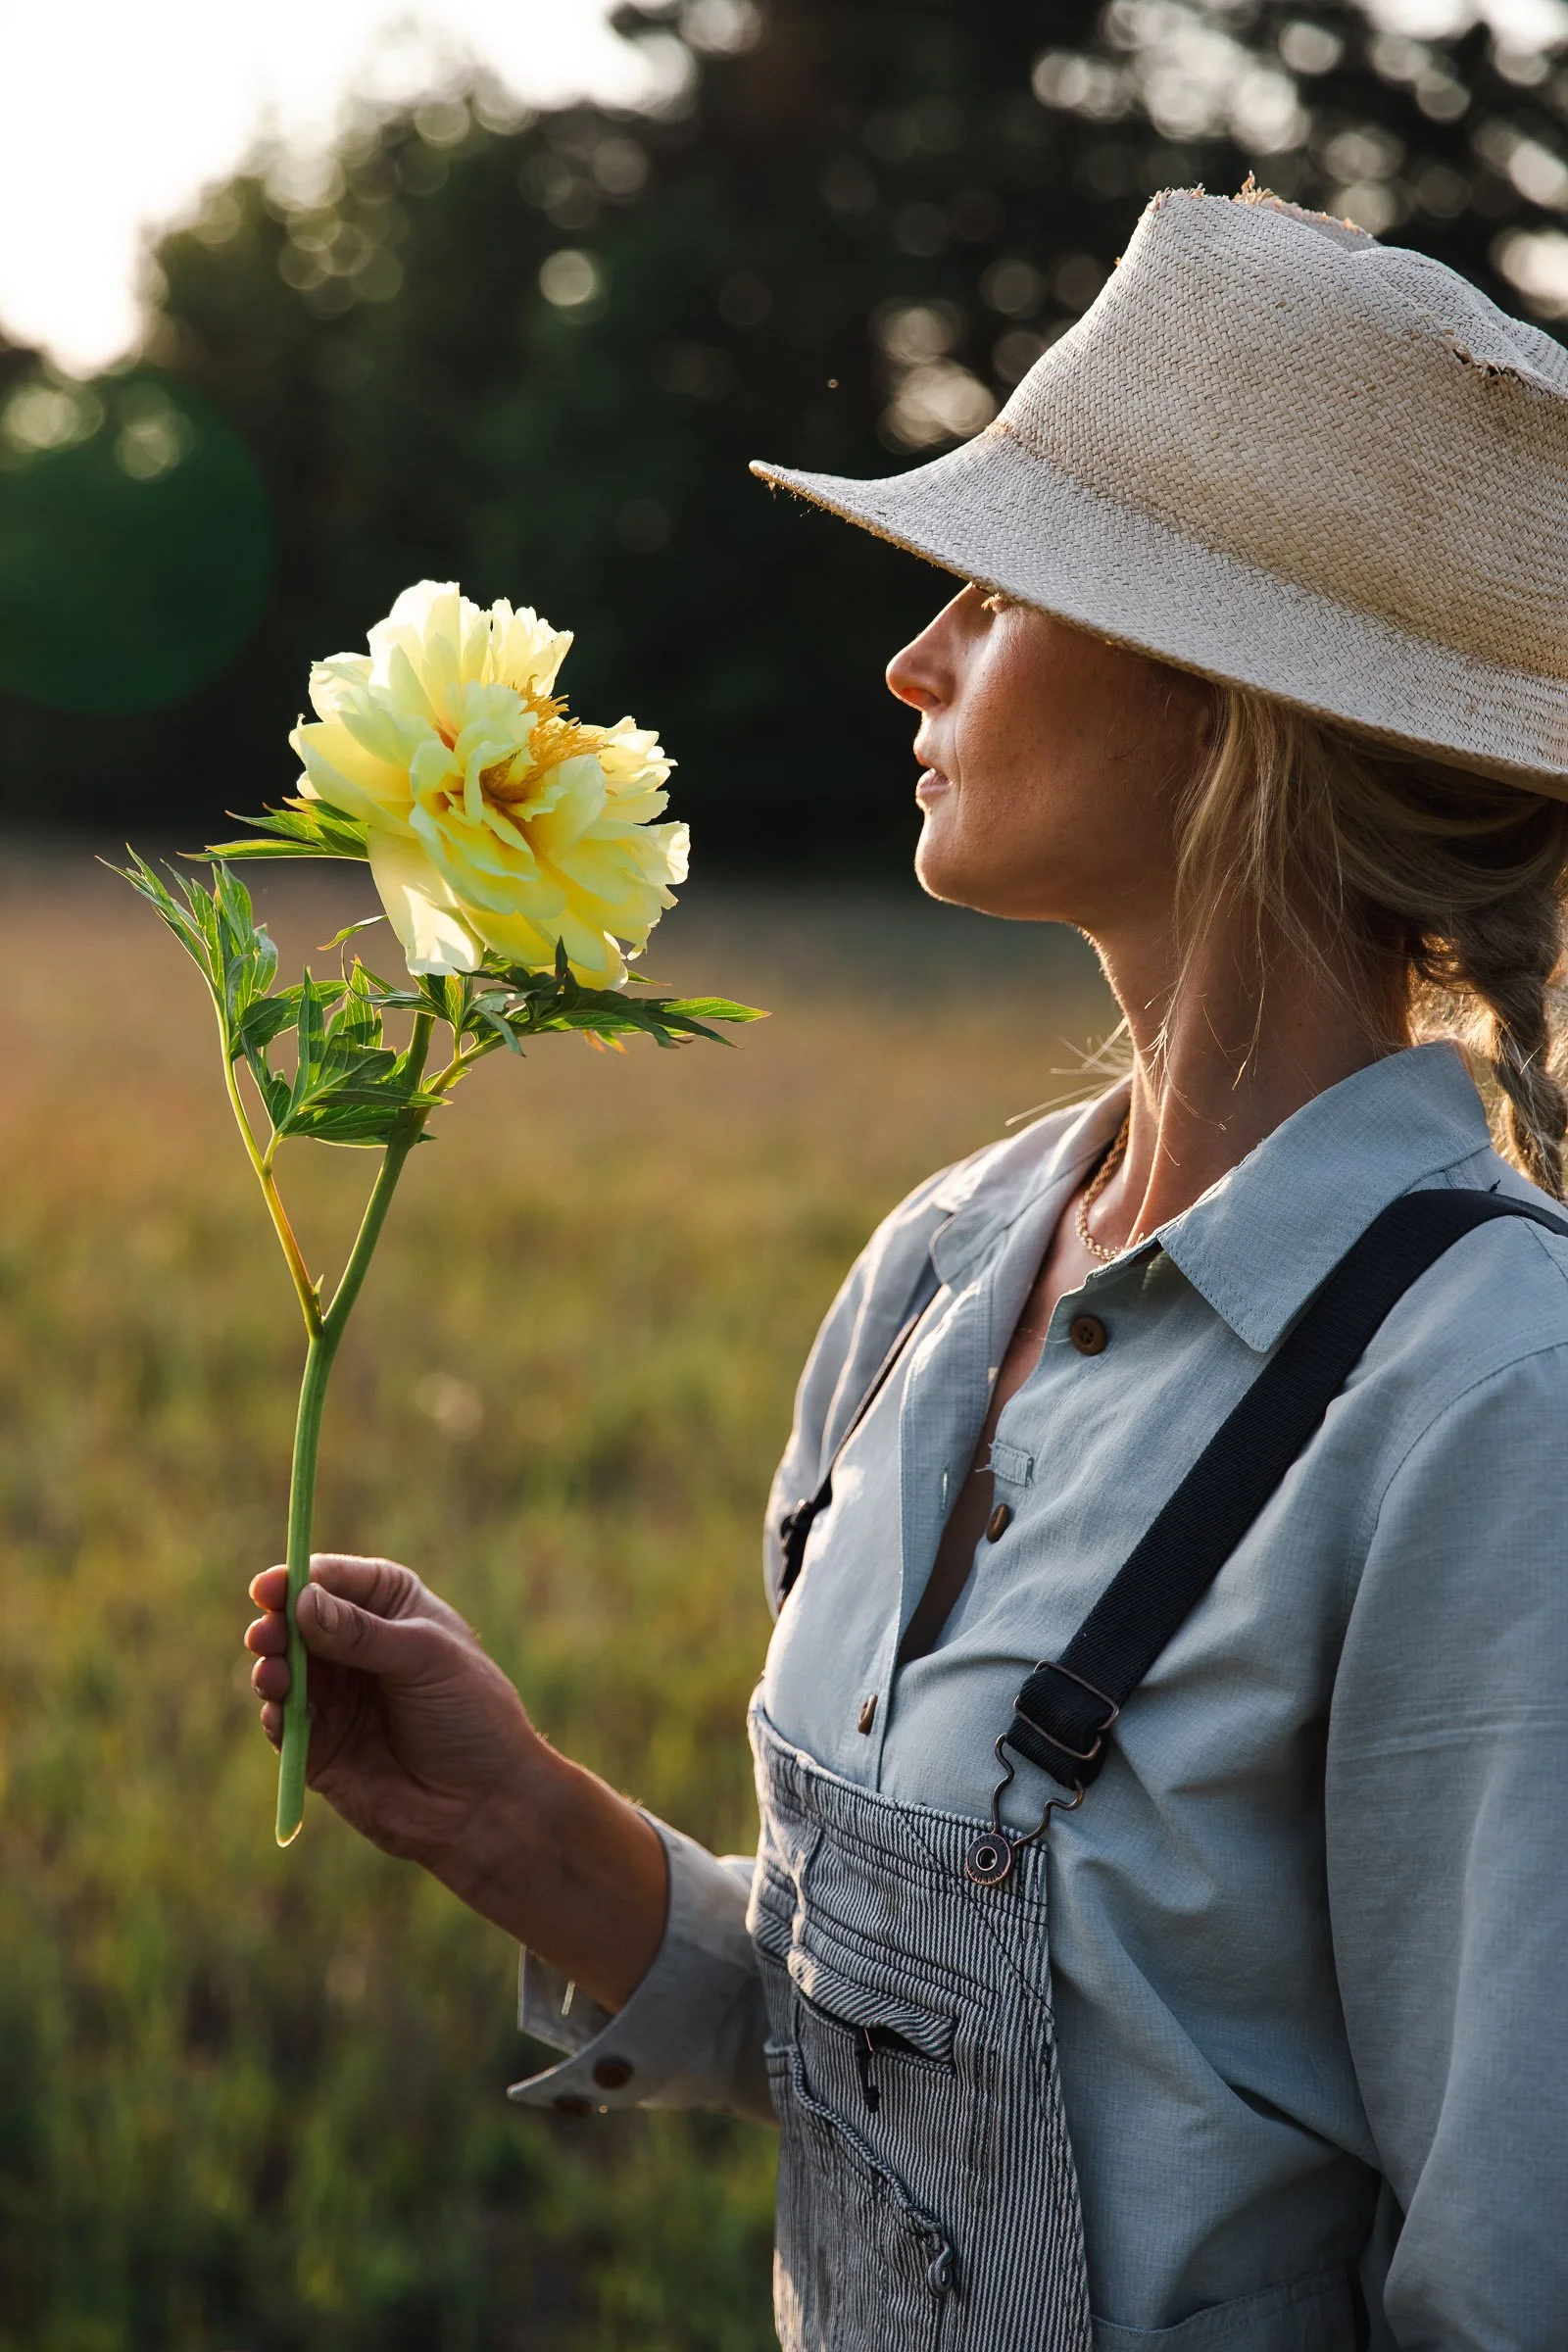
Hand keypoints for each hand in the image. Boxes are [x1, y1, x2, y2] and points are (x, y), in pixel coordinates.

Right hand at [245, 1555, 667, 2007]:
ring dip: (271, 1669)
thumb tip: (302, 1601)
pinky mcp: (320, 1745)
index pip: (335, 1580)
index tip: (270, 1588)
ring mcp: (336, 1696)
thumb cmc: (470, 1714)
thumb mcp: (424, 1658)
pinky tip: (279, 1713)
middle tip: (265, 1635)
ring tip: (273, 1675)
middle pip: (298, 1622)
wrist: (485, 1802)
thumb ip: (361, 1632)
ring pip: (284, 1670)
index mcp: (391, 1607)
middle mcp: (356, 1645)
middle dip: (277, 1625)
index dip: (299, 1579)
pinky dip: (275, 1714)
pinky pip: (283, 1722)